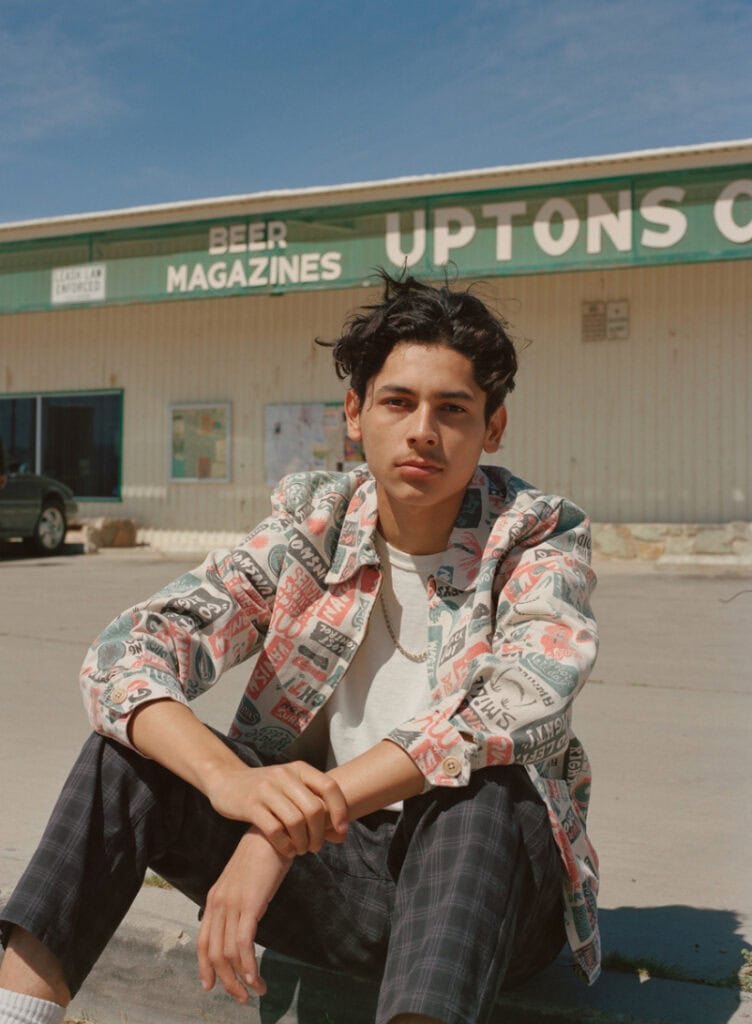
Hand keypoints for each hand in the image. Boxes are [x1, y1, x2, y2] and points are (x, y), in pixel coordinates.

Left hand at [197, 828, 291, 1001]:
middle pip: (214, 953)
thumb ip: (238, 903)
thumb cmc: (263, 857)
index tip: (210, 987)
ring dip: (242, 978)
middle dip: (226, 981)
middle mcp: (218, 903)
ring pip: (229, 952)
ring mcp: (232, 903)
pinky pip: (244, 942)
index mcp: (214, 899)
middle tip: (242, 997)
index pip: (203, 941)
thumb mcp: (244, 882)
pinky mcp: (250, 903)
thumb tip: (241, 924)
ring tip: (256, 990)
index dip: (204, 967)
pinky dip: (249, 964)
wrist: (273, 832)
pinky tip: (256, 977)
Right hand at [205, 760, 348, 856]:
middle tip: (315, 847)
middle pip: (314, 809)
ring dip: (303, 842)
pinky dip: (285, 845)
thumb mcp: (291, 790)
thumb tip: (343, 835)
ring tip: (302, 850)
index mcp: (299, 769)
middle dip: (319, 834)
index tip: (342, 831)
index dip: (340, 810)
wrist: (226, 781)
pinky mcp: (250, 805)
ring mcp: (266, 789)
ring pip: (296, 821)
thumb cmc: (267, 790)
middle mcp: (284, 775)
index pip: (330, 786)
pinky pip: (274, 830)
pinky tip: (287, 850)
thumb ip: (315, 807)